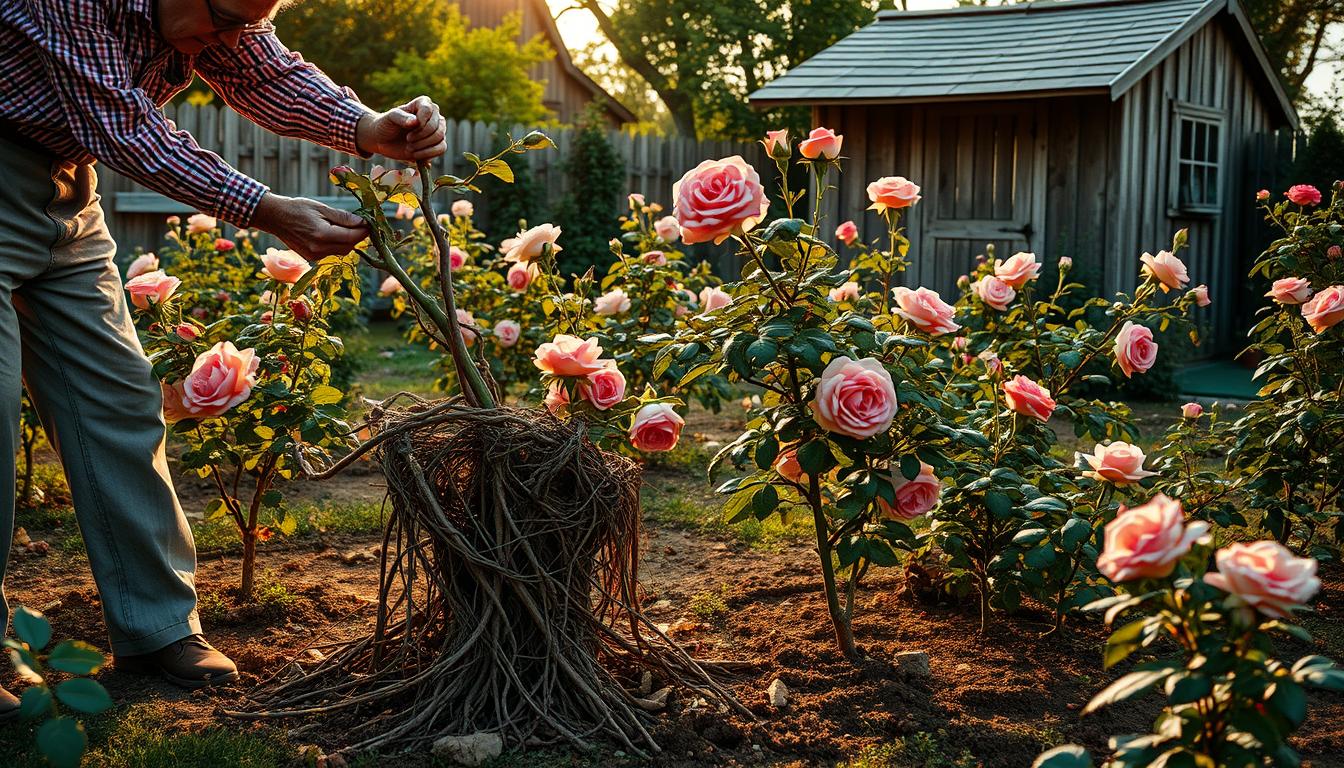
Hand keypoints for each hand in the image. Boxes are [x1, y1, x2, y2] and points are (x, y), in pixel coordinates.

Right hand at [251, 193, 368, 259]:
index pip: (352, 237)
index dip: (365, 231)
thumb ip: (343, 217)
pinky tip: (335, 233)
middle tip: (362, 223)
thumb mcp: (321, 208)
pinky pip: (332, 253)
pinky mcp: (312, 258)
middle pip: (350, 247)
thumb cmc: (297, 208)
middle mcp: (319, 249)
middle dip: (358, 236)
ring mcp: (315, 256)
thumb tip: (362, 222)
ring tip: (348, 227)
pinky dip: (338, 244)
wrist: (275, 218)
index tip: (370, 222)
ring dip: (349, 241)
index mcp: (322, 235)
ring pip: (343, 251)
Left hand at [355, 96, 446, 162]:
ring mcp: (436, 130)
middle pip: (438, 128)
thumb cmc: (386, 124)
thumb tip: (415, 122)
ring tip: (409, 148)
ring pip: (440, 139)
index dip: (421, 122)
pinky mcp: (435, 144)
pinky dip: (428, 154)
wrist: (383, 140)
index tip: (409, 128)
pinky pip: (441, 149)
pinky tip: (415, 155)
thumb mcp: (390, 118)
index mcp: (423, 103)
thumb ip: (401, 117)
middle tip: (408, 140)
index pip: (430, 110)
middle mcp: (433, 116)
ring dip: (424, 146)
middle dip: (422, 137)